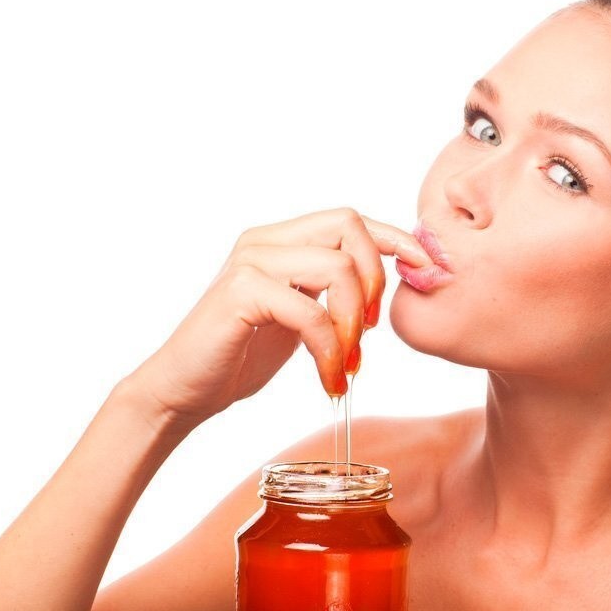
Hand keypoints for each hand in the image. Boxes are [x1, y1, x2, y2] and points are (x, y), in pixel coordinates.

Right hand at [123, 207, 431, 427]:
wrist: (184, 391)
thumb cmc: (242, 355)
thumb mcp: (300, 316)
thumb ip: (331, 294)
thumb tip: (382, 287)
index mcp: (282, 240)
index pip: (351, 219)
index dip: (396, 239)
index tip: (426, 269)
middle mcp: (265, 240)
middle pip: (350, 225)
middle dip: (375, 278)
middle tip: (370, 331)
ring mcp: (250, 262)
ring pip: (337, 267)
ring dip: (354, 325)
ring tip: (347, 366)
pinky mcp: (240, 294)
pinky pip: (310, 313)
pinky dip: (330, 352)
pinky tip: (329, 381)